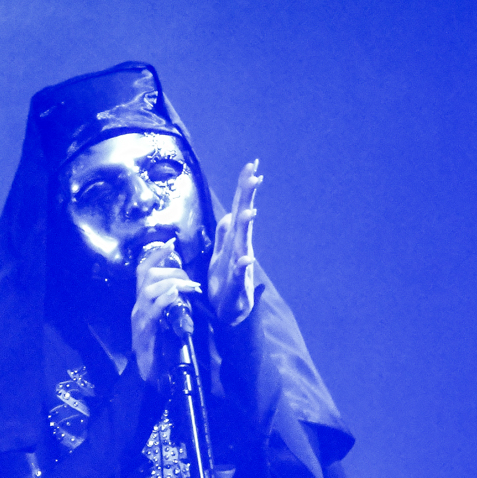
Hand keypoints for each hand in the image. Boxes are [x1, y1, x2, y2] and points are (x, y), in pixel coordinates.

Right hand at [131, 238, 201, 382]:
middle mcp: (138, 306)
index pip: (145, 270)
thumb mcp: (170, 320)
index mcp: (144, 302)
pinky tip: (177, 296)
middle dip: (171, 270)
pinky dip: (165, 298)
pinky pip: (153, 308)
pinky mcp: (144, 329)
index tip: (172, 242)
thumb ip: (175, 304)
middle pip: (147, 275)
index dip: (157, 254)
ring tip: (190, 287)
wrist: (151, 375)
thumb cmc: (163, 349)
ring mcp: (139, 317)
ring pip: (149, 288)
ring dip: (172, 283)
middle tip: (191, 280)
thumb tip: (187, 289)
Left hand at [208, 159, 262, 324]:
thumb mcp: (221, 254)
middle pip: (243, 218)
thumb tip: (230, 213)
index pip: (239, 208)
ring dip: (247, 227)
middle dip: (248, 198)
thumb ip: (225, 233)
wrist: (227, 313)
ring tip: (250, 211)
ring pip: (243, 242)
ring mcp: (239, 266)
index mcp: (235, 239)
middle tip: (255, 176)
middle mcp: (240, 248)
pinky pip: (238, 273)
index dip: (244, 188)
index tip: (251, 164)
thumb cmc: (223, 283)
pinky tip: (247, 257)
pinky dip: (242, 265)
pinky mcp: (235, 285)